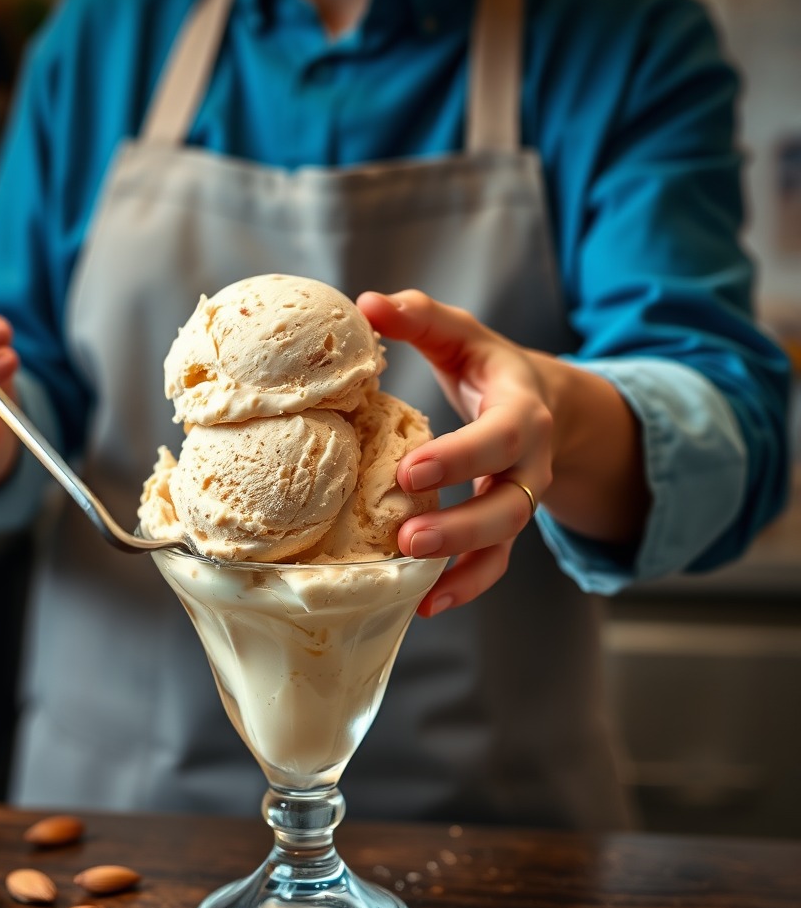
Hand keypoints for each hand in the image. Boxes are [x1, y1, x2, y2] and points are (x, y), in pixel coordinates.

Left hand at [359, 289, 647, 616]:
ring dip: (460, 564)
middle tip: (407, 537)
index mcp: (521, 411)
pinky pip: (493, 565)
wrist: (542, 403)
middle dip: (461, 525)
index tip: (409, 471)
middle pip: (510, 505)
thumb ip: (420, 317)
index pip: (500, 436)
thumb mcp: (461, 335)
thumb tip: (365, 303)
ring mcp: (519, 500)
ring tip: (411, 580)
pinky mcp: (503, 527)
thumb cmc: (488, 368)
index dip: (460, 456)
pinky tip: (424, 605)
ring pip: (504, 543)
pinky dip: (464, 587)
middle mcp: (530, 464)